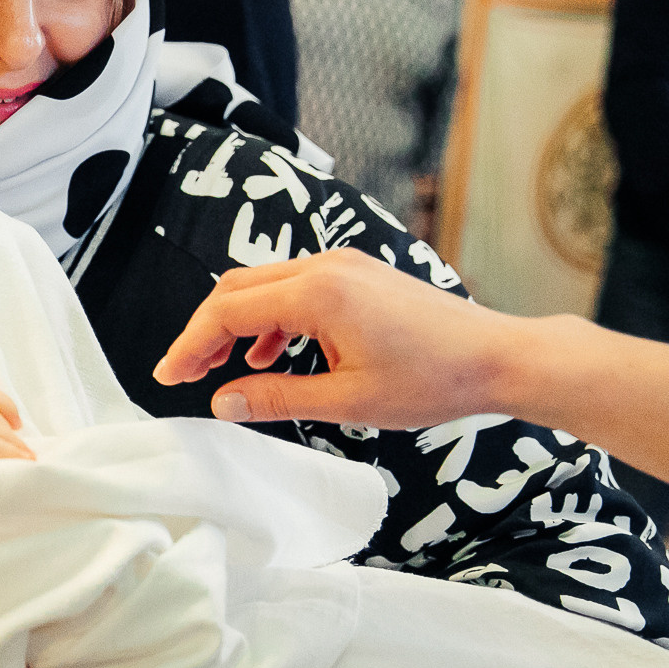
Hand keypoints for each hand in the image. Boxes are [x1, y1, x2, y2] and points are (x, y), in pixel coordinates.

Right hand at [152, 248, 521, 429]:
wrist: (498, 357)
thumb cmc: (434, 379)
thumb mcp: (347, 401)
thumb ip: (276, 398)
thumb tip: (224, 402)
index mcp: (318, 293)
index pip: (229, 312)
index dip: (191, 344)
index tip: (170, 374)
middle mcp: (325, 267)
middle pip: (237, 289)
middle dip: (205, 331)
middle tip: (184, 371)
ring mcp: (343, 266)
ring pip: (263, 286)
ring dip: (237, 325)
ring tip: (223, 369)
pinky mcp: (357, 274)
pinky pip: (294, 288)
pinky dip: (271, 319)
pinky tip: (270, 356)